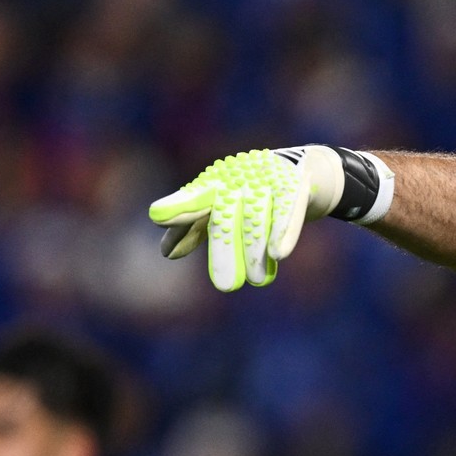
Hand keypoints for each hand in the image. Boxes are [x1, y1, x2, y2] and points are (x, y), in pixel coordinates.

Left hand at [148, 146, 347, 291]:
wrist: (298, 169)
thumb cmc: (248, 194)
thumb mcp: (219, 209)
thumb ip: (192, 228)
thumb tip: (166, 253)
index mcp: (213, 184)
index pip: (192, 199)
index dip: (177, 208)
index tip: (157, 215)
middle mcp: (235, 178)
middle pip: (226, 217)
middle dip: (226, 251)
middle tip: (226, 286)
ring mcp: (264, 179)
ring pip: (256, 218)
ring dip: (255, 251)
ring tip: (257, 280)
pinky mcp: (292, 183)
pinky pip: (287, 210)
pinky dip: (283, 232)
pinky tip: (279, 255)